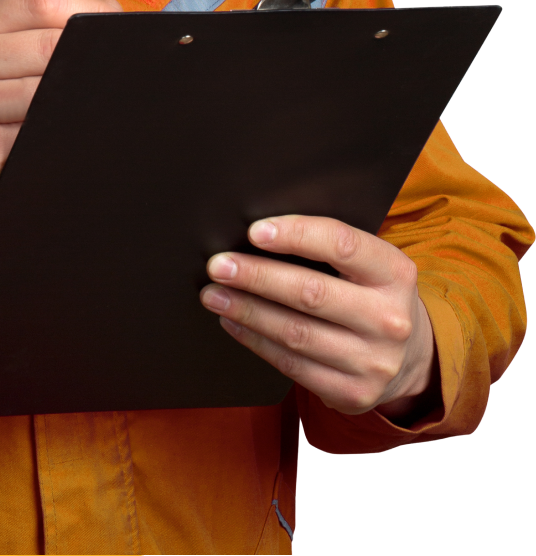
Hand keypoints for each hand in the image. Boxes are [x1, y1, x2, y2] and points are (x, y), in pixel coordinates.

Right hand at [0, 0, 119, 286]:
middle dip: (93, 60)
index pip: (40, 1)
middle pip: (50, 45)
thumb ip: (38, 33)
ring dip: (81, 103)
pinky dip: (63, 137)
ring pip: (49, 91)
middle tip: (116, 77)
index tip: (113, 29)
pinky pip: (38, 135)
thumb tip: (109, 9)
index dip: (87, 11)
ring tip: (91, 112)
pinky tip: (66, 140)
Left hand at [200, 216, 438, 417]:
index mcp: (395, 273)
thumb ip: (327, 247)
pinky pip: (292, 365)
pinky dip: (255, 340)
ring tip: (213, 294)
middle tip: (218, 265)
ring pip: (296, 333)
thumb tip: (257, 233)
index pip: (341, 244)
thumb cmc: (369, 294)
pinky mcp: (353, 393)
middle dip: (256, 277)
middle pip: (311, 293)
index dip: (295, 234)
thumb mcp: (368, 265)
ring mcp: (374, 362)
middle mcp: (390, 319)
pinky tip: (233, 322)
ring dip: (246, 311)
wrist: (410, 358)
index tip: (253, 231)